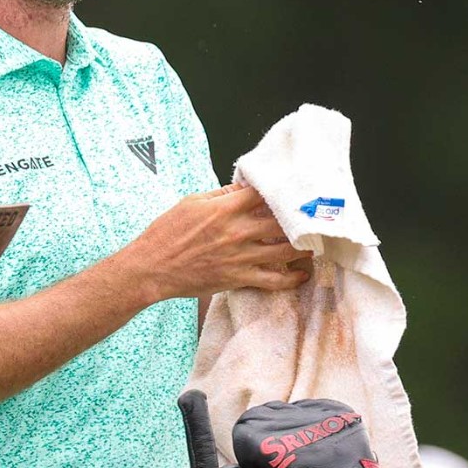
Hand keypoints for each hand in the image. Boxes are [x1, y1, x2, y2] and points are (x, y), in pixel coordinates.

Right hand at [124, 184, 310, 302]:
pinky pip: (275, 280)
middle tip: (314, 216)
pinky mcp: (239, 278)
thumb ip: (220, 195)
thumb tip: (243, 188)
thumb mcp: (190, 203)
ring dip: (304, 245)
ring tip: (314, 242)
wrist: (152, 268)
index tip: (293, 189)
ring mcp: (241, 256)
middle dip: (301, 217)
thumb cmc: (166, 233)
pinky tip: (302, 273)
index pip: (264, 193)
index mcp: (225, 208)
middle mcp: (238, 230)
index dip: (282, 189)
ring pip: (286, 250)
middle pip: (283, 220)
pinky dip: (293, 277)